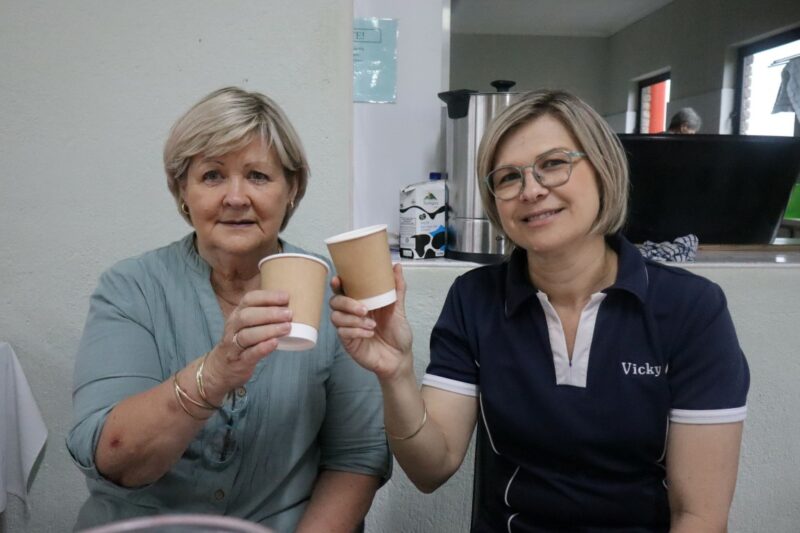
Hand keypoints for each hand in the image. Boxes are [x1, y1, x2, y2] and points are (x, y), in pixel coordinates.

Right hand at [203, 289, 292, 396]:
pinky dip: (262, 348)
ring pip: (247, 335)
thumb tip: (291, 303)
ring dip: (269, 330)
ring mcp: (233, 345)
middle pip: (247, 316)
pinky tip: (275, 343)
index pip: (249, 299)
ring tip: (287, 328)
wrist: (221, 368)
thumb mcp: (247, 324)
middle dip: (270, 313)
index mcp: (237, 314)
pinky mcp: (239, 361)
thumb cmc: (242, 341)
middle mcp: (233, 327)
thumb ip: (264, 313)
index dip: (267, 297)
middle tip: (289, 314)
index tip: (286, 297)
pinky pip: (249, 354)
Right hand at [329, 264, 412, 381]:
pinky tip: (369, 334)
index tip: (338, 279)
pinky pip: (343, 333)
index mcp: (361, 302)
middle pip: (334, 302)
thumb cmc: (397, 333)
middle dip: (346, 303)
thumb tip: (397, 265)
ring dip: (354, 320)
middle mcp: (351, 314)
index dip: (337, 283)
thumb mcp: (399, 309)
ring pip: (336, 317)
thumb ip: (397, 288)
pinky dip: (356, 331)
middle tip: (364, 309)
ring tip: (372, 326)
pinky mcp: (348, 342)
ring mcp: (348, 328)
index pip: (343, 290)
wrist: (400, 358)